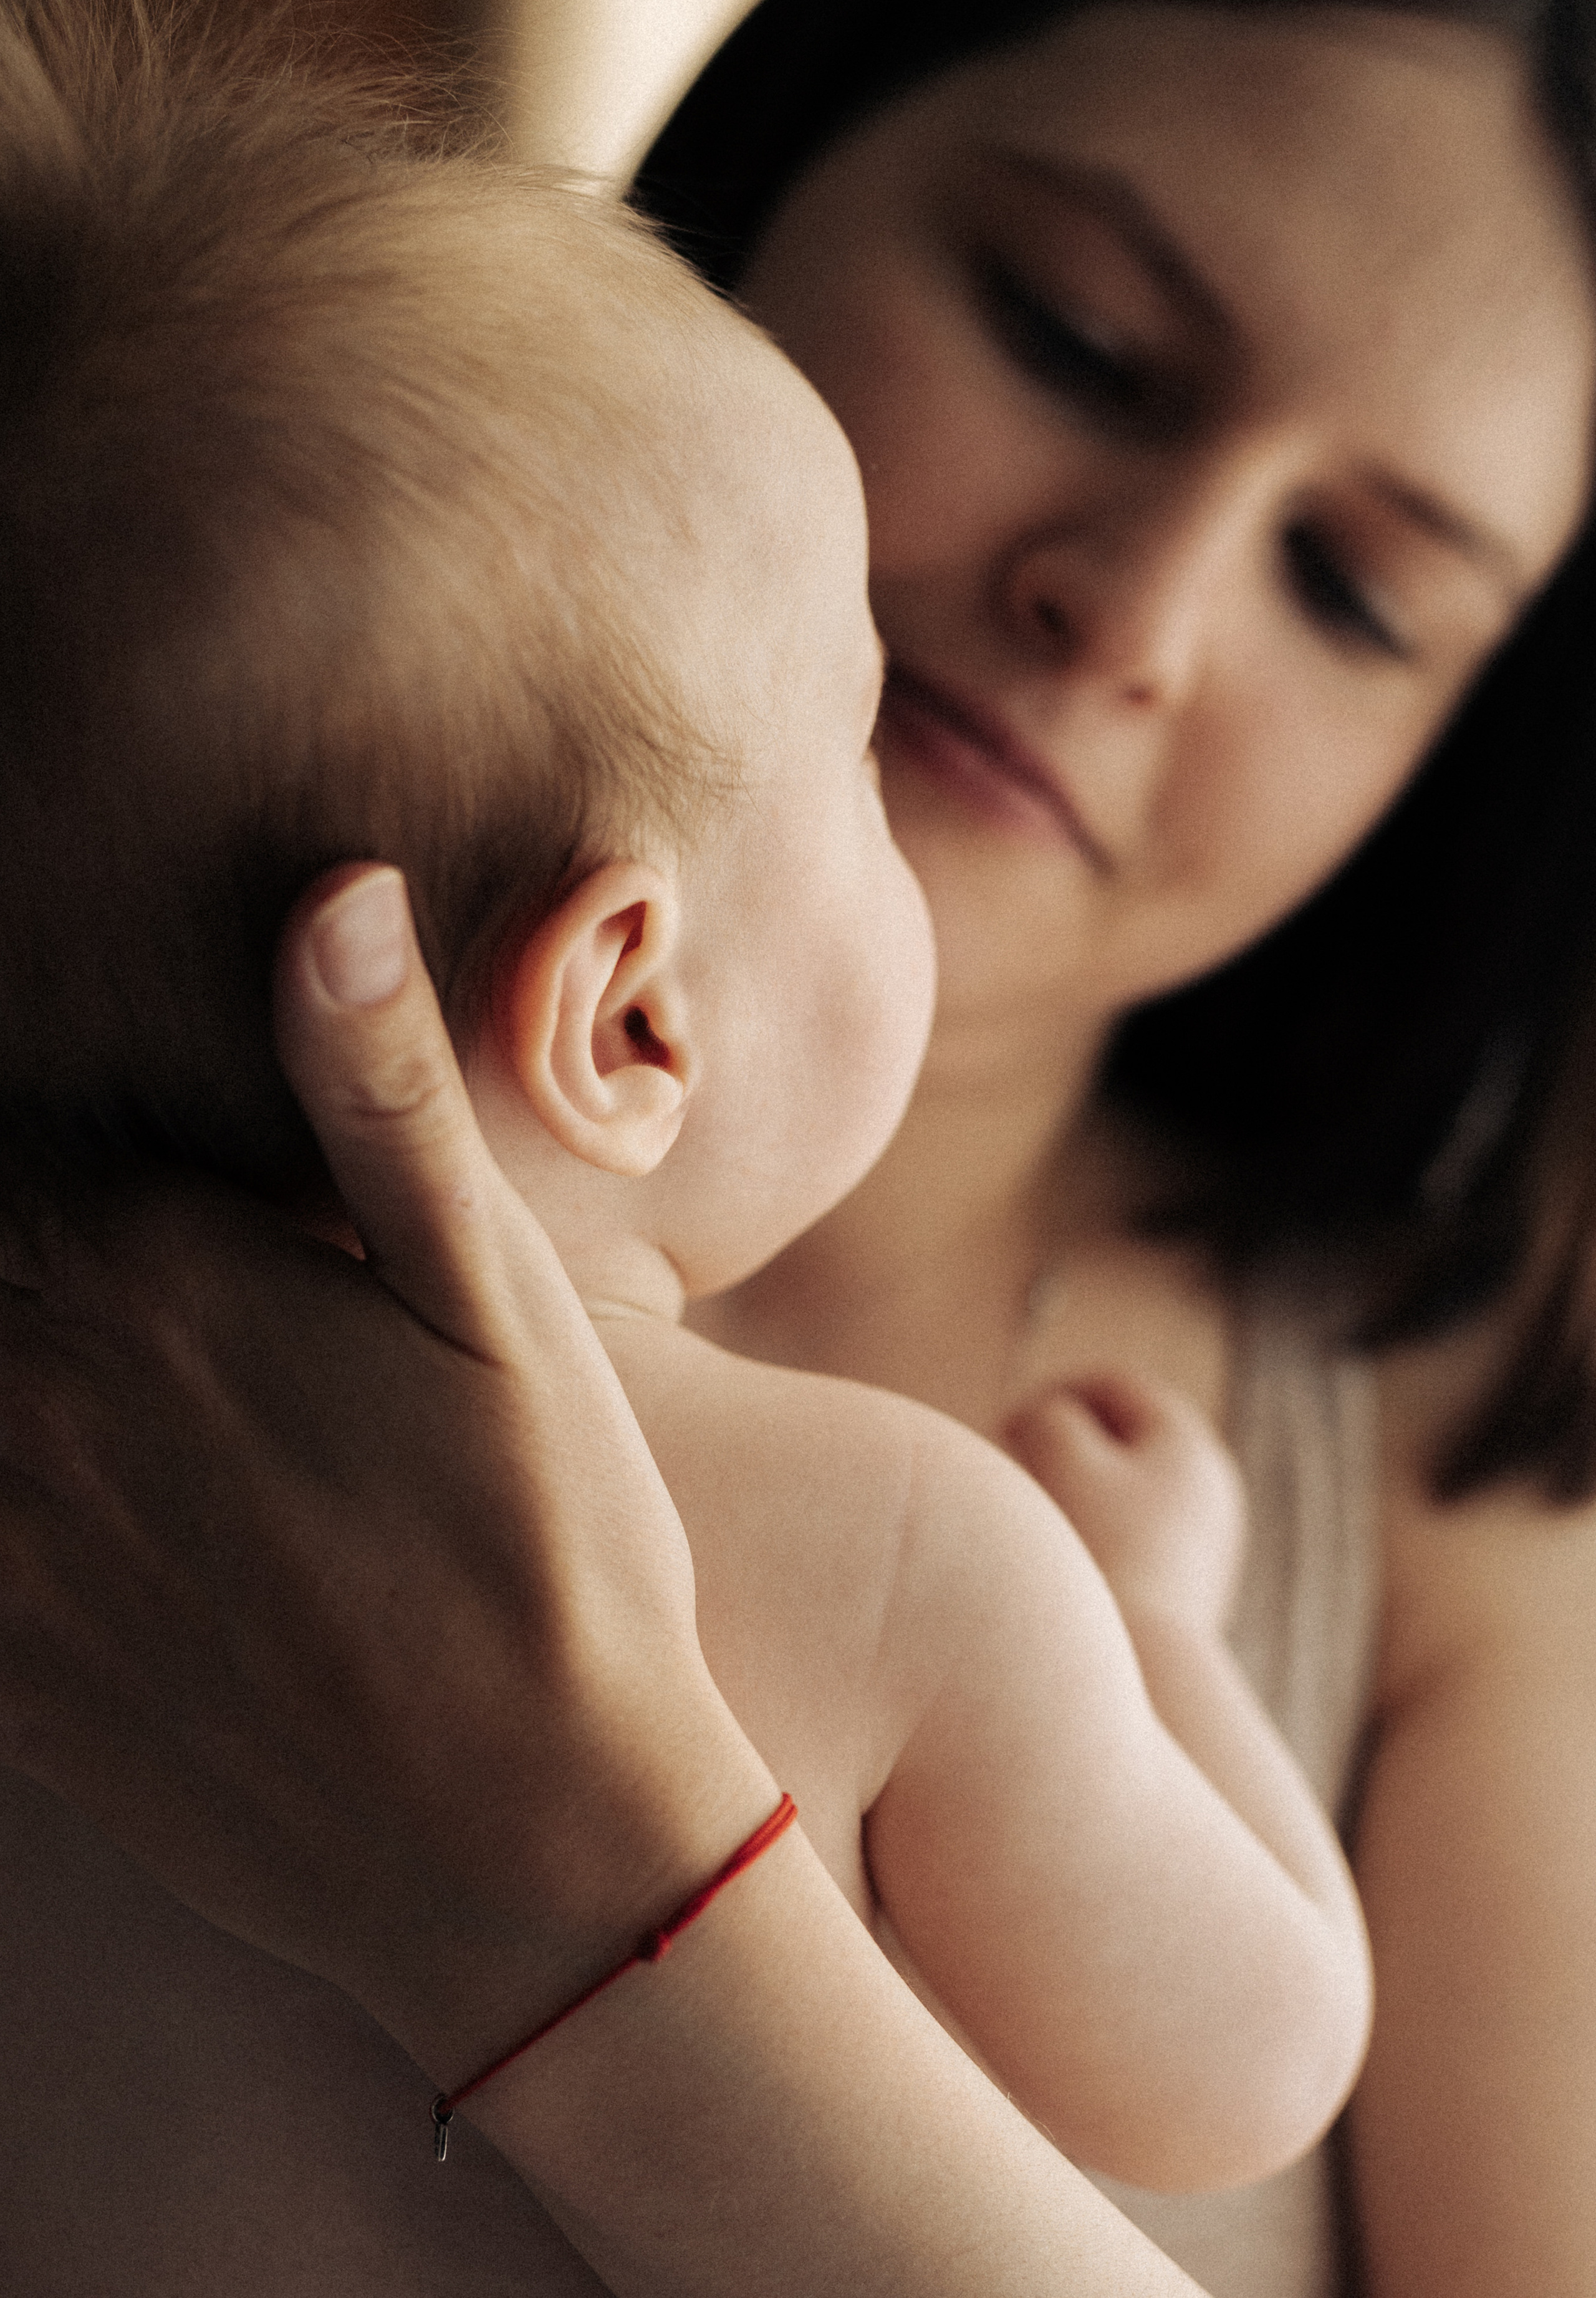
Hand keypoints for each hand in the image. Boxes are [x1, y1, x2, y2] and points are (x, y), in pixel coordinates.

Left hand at [0, 864, 771, 2086]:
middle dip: (4, 1217)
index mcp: (155, 1270)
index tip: (52, 1054)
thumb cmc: (551, 1544)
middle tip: (75, 1226)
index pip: (2, 1119)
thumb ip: (381, 1098)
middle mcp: (41, 1395)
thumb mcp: (500, 1302)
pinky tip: (50, 1464)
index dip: (23, 1085)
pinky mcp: (10, 1674)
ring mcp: (8, 1545)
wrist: (532, 1850)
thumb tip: (334, 894)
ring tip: (69, 1341)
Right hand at [1003, 1370, 1244, 1637]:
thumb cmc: (1098, 1553)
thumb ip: (1048, 1415)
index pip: (1116, 1387)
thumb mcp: (1061, 1458)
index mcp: (1189, 1443)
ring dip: (1079, 1495)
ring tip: (1035, 1523)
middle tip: (1017, 1470)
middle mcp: (1210, 1489)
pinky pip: (1133, 1541)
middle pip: (1128, 1440)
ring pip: (1128, 1494)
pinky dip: (1095, 1537)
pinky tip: (1062, 1570)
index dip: (1055, 1395)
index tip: (1009, 1428)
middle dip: (1067, 1444)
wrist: (1145, 1675)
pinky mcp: (1188, 1592)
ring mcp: (1205, 1544)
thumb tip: (1048, 1418)